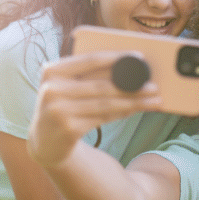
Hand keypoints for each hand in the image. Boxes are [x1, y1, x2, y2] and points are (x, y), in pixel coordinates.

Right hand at [28, 51, 161, 166]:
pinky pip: (103, 118)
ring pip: (106, 103)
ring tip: (154, 99)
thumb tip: (129, 66)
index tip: (140, 57)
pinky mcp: (69, 129)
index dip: (116, 58)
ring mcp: (58, 111)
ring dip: (134, 101)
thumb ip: (88, 75)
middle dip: (132, 85)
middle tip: (154, 85)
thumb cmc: (63, 105)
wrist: (44, 142)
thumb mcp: (66, 86)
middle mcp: (51, 90)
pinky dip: (123, 112)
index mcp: (51, 71)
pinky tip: (137, 109)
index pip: (89, 60)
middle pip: (101, 85)